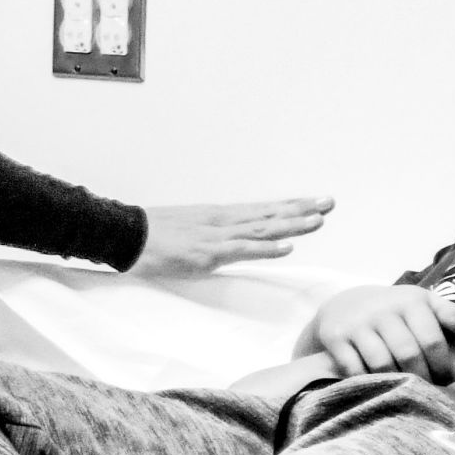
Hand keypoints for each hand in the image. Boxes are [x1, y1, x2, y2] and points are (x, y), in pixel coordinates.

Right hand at [127, 197, 334, 274]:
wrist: (125, 234)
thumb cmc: (152, 235)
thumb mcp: (189, 231)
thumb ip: (213, 237)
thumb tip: (230, 244)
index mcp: (220, 216)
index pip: (264, 210)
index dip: (291, 206)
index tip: (316, 202)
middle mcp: (223, 221)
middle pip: (269, 215)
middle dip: (301, 209)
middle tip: (329, 202)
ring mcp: (216, 236)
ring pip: (262, 230)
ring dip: (292, 225)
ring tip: (318, 219)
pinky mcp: (207, 252)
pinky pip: (242, 250)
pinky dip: (266, 249)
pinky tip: (287, 247)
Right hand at [312, 283, 454, 377]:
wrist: (346, 304)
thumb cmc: (395, 310)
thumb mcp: (420, 302)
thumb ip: (447, 312)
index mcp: (409, 300)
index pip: (432, 340)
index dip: (441, 365)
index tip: (445, 379)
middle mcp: (382, 309)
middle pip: (408, 354)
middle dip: (421, 376)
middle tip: (427, 389)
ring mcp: (357, 323)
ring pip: (381, 363)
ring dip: (395, 382)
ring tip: (404, 389)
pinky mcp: (334, 337)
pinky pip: (354, 368)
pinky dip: (367, 380)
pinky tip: (378, 384)